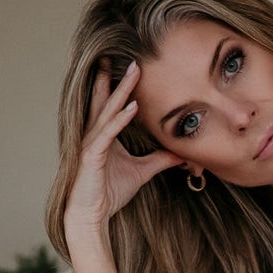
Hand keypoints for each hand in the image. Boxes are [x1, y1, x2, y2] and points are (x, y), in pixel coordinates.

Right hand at [64, 57, 185, 237]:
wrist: (91, 216)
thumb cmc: (109, 193)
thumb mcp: (142, 172)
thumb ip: (160, 160)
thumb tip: (181, 154)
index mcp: (103, 135)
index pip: (112, 105)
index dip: (122, 86)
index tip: (134, 67)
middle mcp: (94, 134)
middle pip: (107, 100)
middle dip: (118, 78)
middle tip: (131, 56)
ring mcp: (91, 143)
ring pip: (108, 110)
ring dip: (122, 90)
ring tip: (134, 71)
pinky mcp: (91, 155)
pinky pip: (108, 133)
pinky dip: (120, 119)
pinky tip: (133, 107)